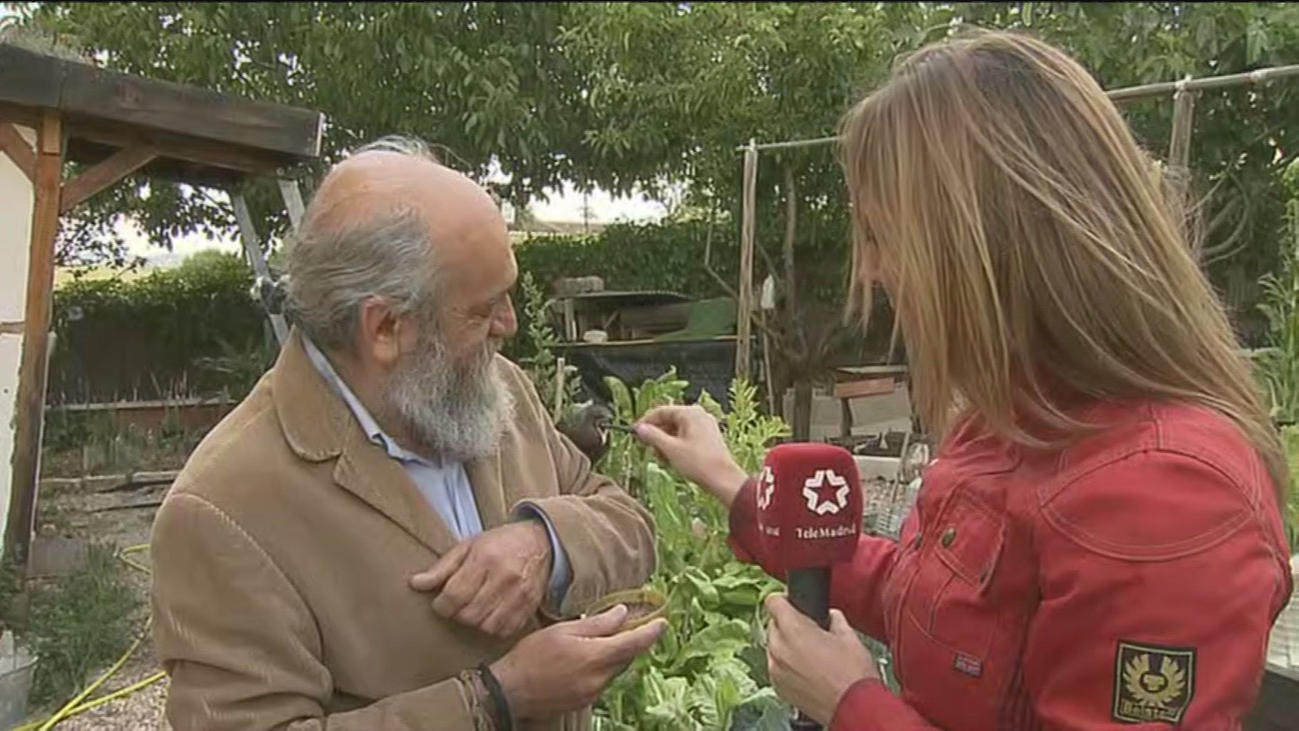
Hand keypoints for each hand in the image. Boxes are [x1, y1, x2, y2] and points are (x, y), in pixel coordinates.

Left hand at [409, 521, 551, 637]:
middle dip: (457, 614)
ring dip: (474, 622)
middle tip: (457, 605)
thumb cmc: (500, 543)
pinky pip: (504, 631)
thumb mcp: (468, 546)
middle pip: (469, 614)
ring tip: (474, 609)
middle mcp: (504, 577)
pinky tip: (490, 615)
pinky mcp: (529, 608)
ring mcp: (519, 595)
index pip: (454, 595)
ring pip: (486, 626)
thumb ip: (442, 568)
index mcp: (485, 558)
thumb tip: (415, 584)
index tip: (441, 602)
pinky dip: (493, 628)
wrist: (541, 543)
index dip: (441, 604)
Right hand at [491, 604, 666, 721]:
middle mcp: (599, 679)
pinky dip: (601, 667)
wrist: (511, 690)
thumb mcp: (564, 630)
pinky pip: (602, 681)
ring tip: (599, 640)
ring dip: (613, 655)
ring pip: (614, 669)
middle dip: (629, 641)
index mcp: (596, 657)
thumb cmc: (533, 655)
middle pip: (626, 657)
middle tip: (627, 624)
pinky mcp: (584, 701)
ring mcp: (593, 693)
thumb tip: (622, 614)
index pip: (634, 644)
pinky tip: (586, 658)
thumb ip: (597, 623)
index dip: (651, 633)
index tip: (663, 622)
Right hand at [634, 405, 747, 505]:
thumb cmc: (699, 463)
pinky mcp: (709, 437)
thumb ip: (652, 436)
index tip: (635, 434)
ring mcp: (706, 426)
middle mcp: (699, 415)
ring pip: (677, 430)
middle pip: (669, 420)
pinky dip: (678, 446)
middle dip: (658, 436)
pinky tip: (675, 460)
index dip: (646, 423)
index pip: (661, 411)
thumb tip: (639, 428)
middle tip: (651, 451)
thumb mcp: (670, 449)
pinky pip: (687, 436)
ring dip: (667, 443)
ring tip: (664, 460)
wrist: (723, 479)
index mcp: (690, 413)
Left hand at [765, 593, 879, 725]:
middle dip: (787, 624)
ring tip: (809, 654)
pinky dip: (786, 665)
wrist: (853, 709)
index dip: (783, 599)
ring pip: (774, 647)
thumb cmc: (852, 675)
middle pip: (773, 625)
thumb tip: (831, 616)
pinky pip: (776, 667)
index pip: (773, 601)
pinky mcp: (778, 687)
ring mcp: (776, 670)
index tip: (792, 603)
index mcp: (794, 630)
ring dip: (786, 645)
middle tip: (808, 631)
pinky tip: (806, 671)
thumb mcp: (849, 637)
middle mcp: (779, 648)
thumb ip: (835, 619)